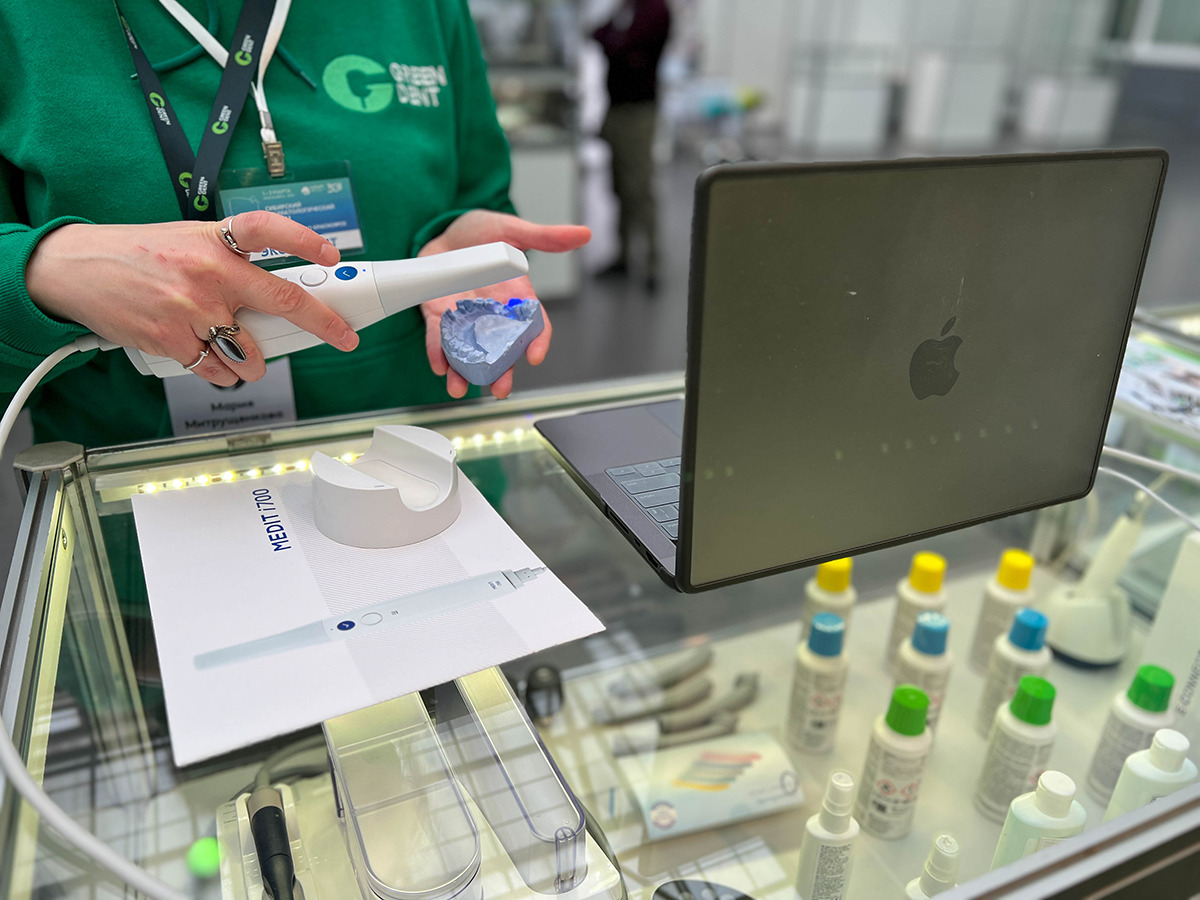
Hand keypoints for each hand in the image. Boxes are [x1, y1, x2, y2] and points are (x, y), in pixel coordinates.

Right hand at [25, 211, 357, 385]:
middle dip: (322, 323)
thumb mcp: (187, 241)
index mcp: (214, 240)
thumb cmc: (138, 255)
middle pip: (283, 299)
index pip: (268, 230)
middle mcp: (208, 271)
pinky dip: (222, 374)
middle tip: (345, 336)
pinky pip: (216, 370)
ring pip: (250, 352)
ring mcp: (191, 308)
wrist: (74, 268)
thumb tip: (277, 296)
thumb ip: (229, 262)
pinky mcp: (171, 339)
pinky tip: (214, 364)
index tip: (332, 254)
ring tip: (244, 357)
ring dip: (255, 363)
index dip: (304, 239)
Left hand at [418, 210, 589, 398]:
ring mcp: (465, 318)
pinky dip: (437, 352)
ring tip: (458, 387)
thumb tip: (583, 234)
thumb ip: (544, 237)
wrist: (444, 231)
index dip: (537, 341)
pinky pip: (437, 337)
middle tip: (501, 390)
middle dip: (501, 372)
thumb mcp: (512, 231)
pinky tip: (439, 366)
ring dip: (463, 372)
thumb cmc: (480, 233)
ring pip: (468, 351)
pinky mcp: (437, 315)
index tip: (535, 356)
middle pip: (500, 349)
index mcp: (514, 297)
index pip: (532, 325)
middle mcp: (492, 314)